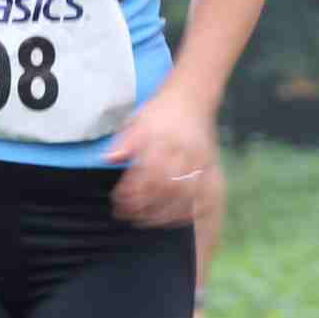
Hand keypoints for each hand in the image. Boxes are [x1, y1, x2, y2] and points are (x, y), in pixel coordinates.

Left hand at [104, 94, 217, 227]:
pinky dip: (192, 209)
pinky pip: (205, 192)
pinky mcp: (209, 165)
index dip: (131, 192)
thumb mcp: (137, 121)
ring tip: (149, 222)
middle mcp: (181, 151)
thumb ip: (124, 142)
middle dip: (146, 206)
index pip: (145, 172)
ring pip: (185, 193)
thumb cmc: (160, 111)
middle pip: (165, 186)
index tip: (119, 202)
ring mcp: (197, 160)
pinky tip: (178, 219)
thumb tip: (109, 158)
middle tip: (131, 216)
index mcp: (161, 139)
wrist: (191, 96)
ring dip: (166, 212)